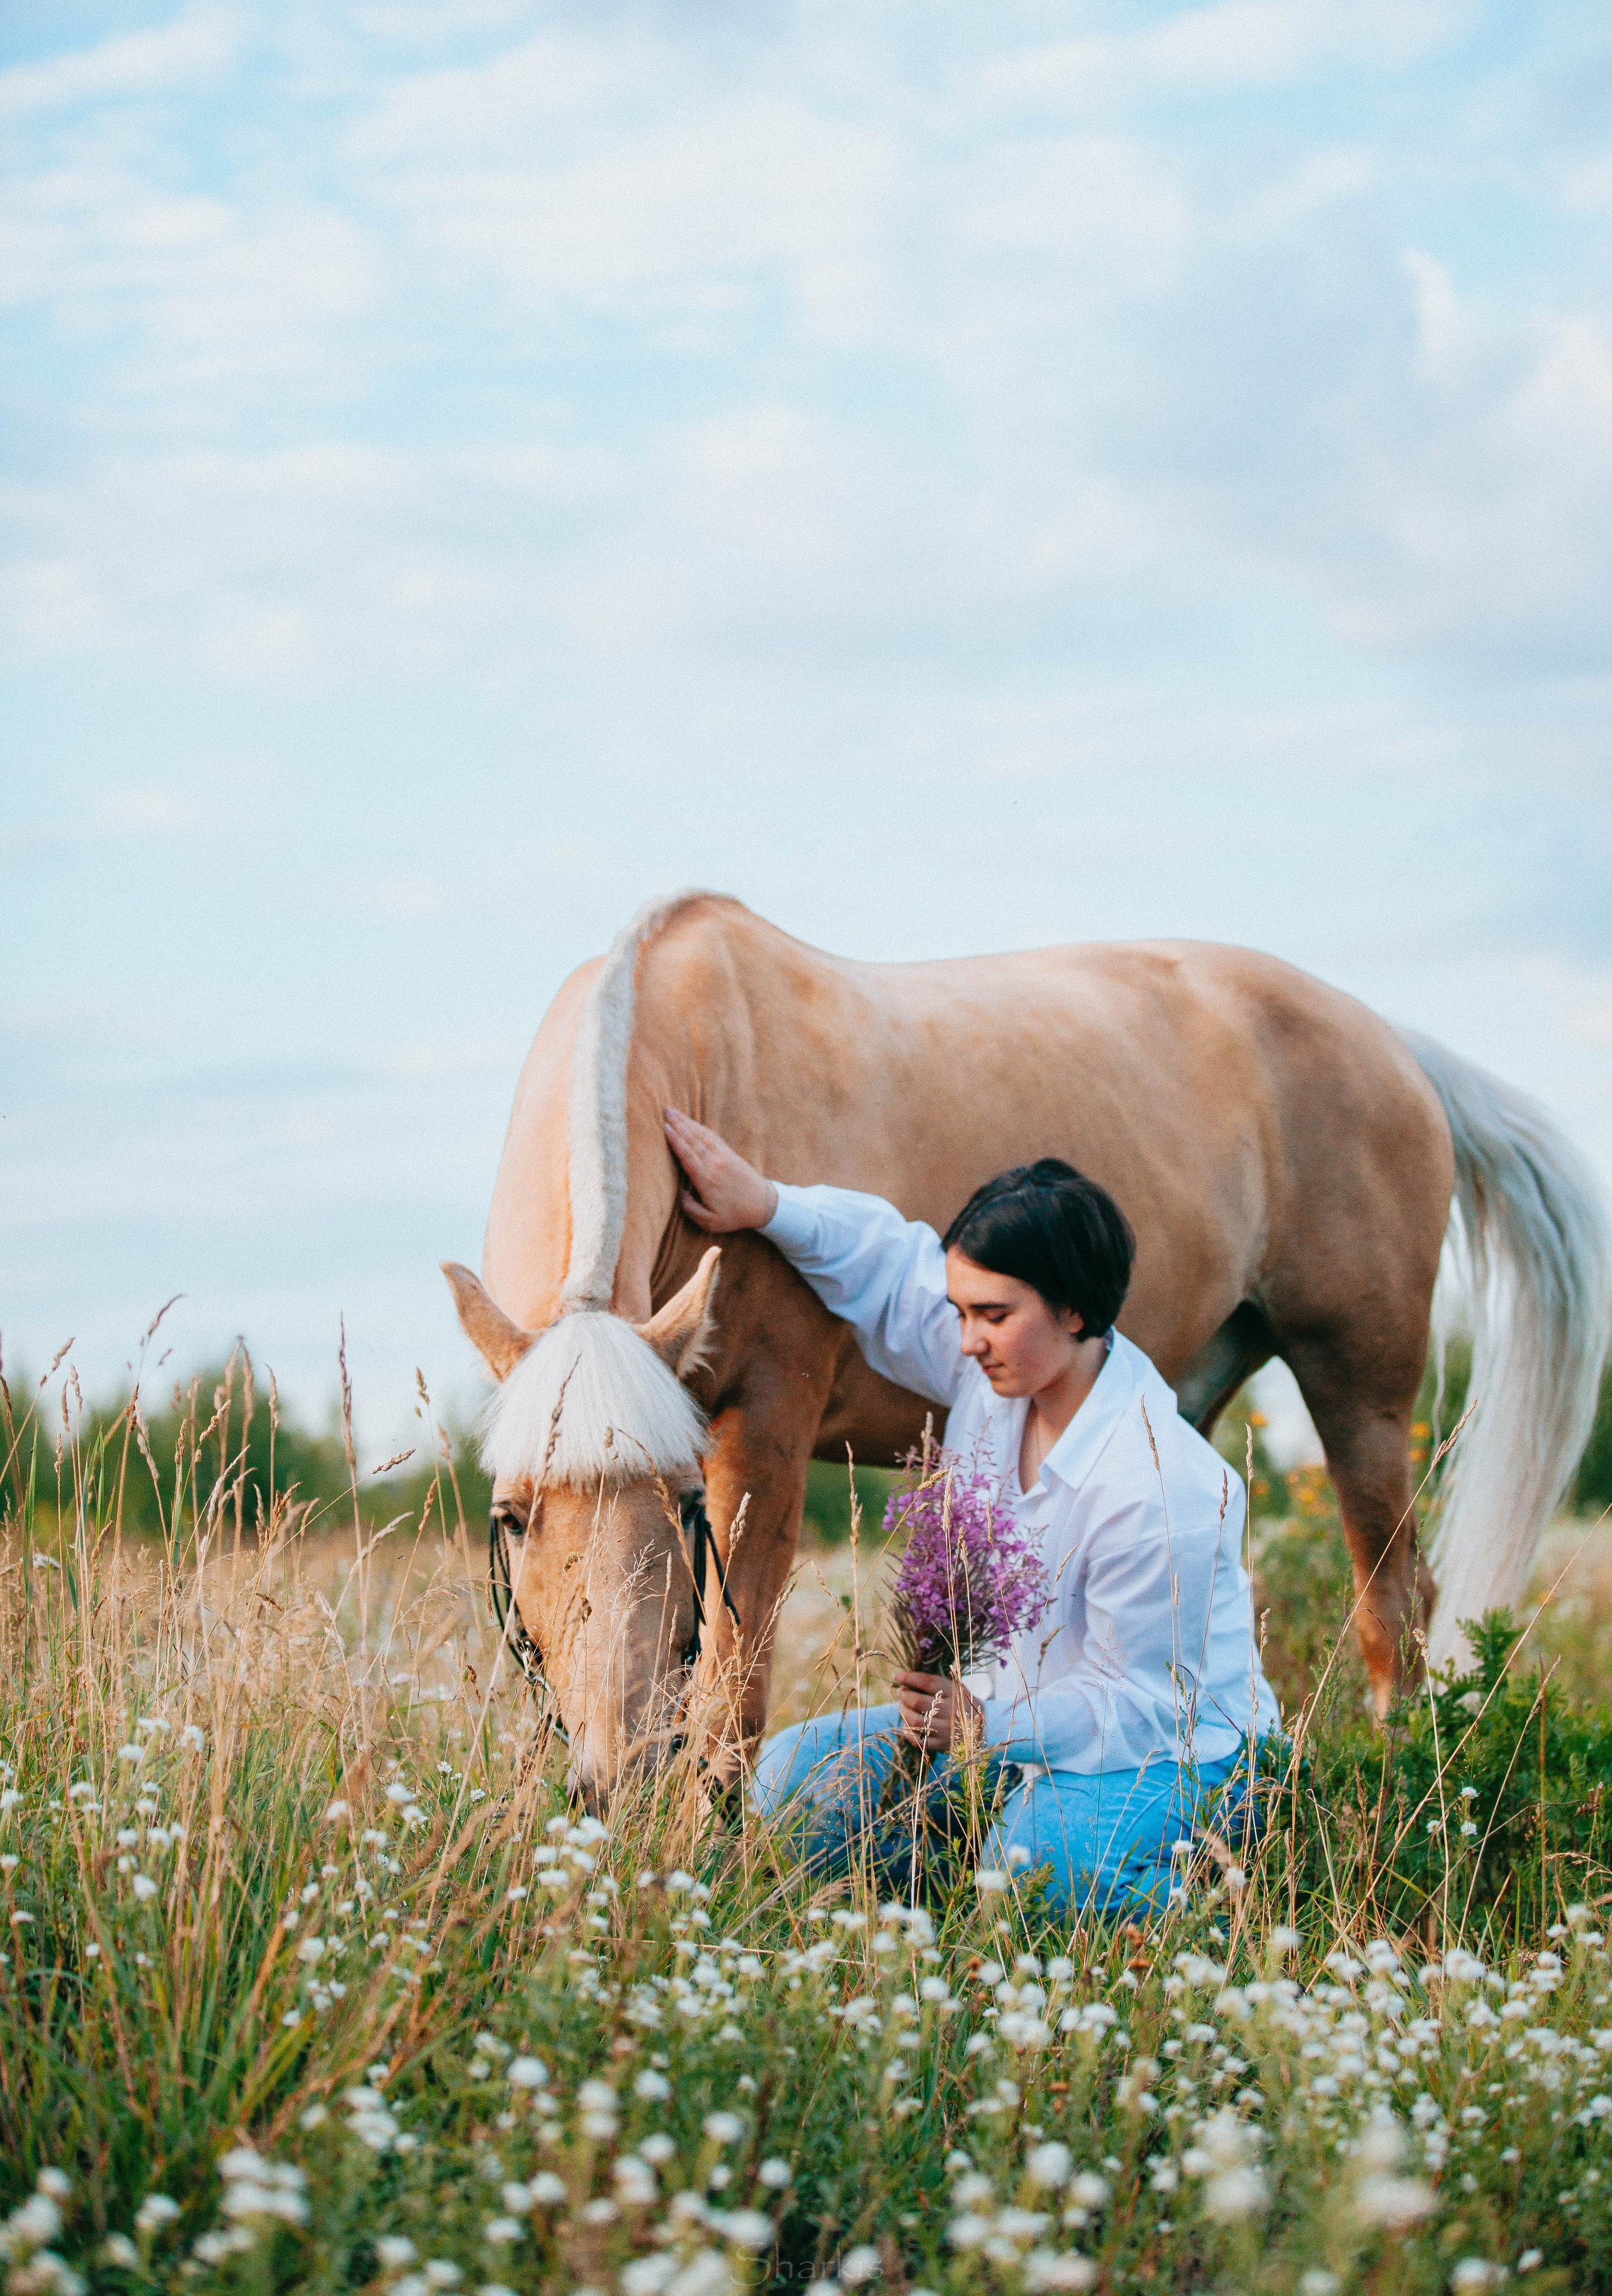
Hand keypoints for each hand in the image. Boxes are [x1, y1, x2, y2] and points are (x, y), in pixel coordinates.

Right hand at [664, 1107, 778, 1233]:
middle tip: (664, 1111)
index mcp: (707, 1180)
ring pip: (702, 1136)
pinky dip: (701, 1128)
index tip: (665, 1128)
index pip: (687, 1156)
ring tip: (673, 1112)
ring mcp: (723, 1157)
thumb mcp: (709, 1222)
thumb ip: (690, 1209)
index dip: (675, 1141)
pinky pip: (713, 1137)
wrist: (762, 1205)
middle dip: (678, 1124)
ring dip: (687, 1122)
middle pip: (692, 1141)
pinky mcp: (730, 1154)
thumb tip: (678, 1192)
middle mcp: (714, 1165)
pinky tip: (692, 1122)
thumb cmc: (734, 1215)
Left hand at [893, 1669, 982, 1752]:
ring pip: (916, 1721)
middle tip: (901, 1693)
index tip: (897, 1675)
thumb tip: (908, 1678)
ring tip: (902, 1707)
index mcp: (955, 1693)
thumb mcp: (958, 1689)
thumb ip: (938, 1684)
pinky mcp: (942, 1744)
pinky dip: (908, 1732)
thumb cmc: (962, 1705)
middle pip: (918, 1702)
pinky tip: (907, 1725)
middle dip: (904, 1695)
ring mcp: (947, 1730)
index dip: (909, 1678)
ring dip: (903, 1712)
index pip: (928, 1682)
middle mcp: (951, 1711)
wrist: (982, 1730)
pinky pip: (919, 1740)